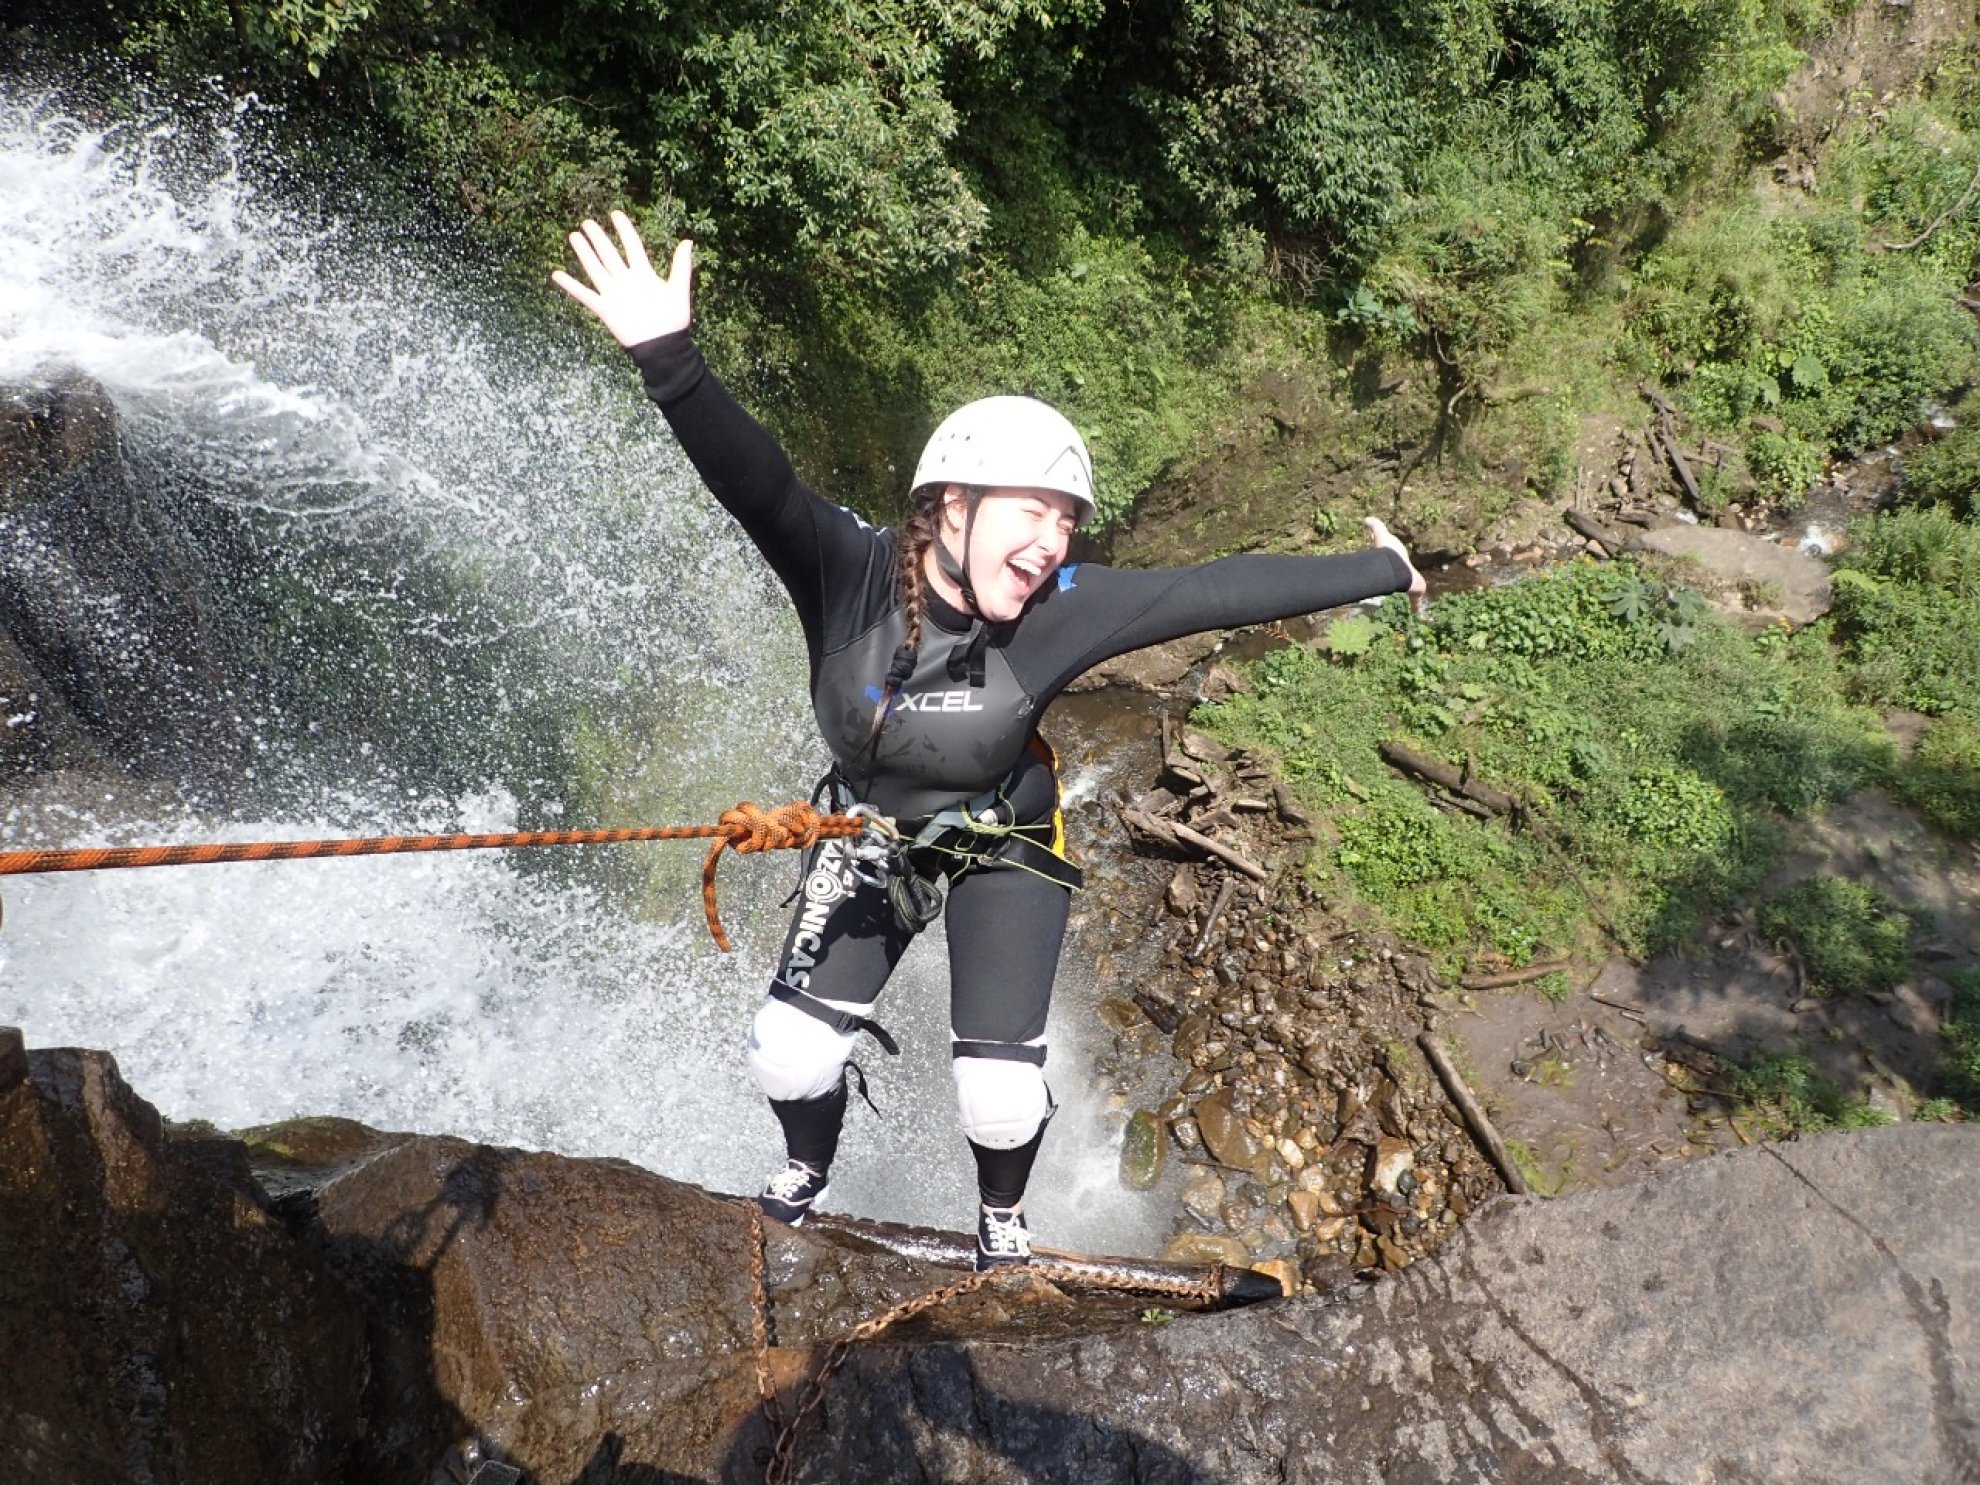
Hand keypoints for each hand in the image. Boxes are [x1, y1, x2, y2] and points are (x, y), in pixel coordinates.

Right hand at [551, 210, 692, 346]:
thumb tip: (688, 240)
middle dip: (598, 238)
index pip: (632, 246)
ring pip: (596, 268)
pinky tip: (556, 274)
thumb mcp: (679, 290)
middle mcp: (626, 280)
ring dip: (585, 253)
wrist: (663, 345)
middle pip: (609, 254)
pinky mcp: (605, 309)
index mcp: (644, 274)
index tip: (615, 214)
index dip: (624, 229)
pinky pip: (585, 295)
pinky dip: (570, 285)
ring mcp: (614, 293)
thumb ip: (681, 265)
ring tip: (574, 236)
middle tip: (587, 222)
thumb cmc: (673, 320)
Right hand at [1364, 517, 1428, 615]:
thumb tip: (1366, 518)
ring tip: (1409, 604)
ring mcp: (1413, 583)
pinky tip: (1416, 614)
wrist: (1398, 566)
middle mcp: (1409, 571)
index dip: (1397, 565)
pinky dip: (1417, 608)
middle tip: (1401, 587)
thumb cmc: (1390, 552)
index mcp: (1401, 559)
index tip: (1394, 570)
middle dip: (1407, 582)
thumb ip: (1375, 526)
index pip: (1400, 561)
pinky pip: (1417, 602)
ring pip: (1413, 592)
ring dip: (1413, 597)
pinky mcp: (1415, 592)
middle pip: (1408, 577)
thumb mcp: (1381, 535)